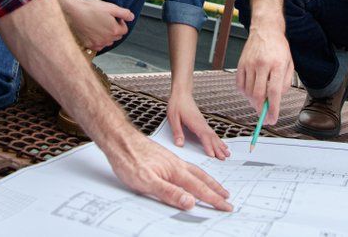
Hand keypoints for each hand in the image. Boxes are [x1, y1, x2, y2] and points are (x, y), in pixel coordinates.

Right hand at [67, 0, 133, 50]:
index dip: (120, 22)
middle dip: (114, 29)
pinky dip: (98, 40)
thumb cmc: (90, 8)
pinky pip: (98, 46)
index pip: (124, 30)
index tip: (114, 18)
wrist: (73, 12)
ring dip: (106, 35)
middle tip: (106, 20)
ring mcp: (98, 43)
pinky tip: (93, 32)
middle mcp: (107, 39)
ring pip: (107, 42)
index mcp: (114, 30)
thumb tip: (131, 17)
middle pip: (117, 37)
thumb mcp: (110, 7)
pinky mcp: (89, 45)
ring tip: (99, 25)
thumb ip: (123, 13)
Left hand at [105, 132, 232, 211]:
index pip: (199, 189)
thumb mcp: (147, 182)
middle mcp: (176, 164)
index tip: (226, 207)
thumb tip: (190, 202)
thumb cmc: (129, 159)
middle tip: (228, 198)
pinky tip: (191, 175)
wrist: (119, 139)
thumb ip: (169, 193)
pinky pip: (187, 167)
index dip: (213, 199)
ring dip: (208, 181)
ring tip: (216, 187)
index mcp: (175, 171)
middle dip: (216, 189)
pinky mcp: (164, 158)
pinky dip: (196, 174)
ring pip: (195, 172)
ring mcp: (171, 160)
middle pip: (201, 178)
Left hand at [167, 92, 229, 159]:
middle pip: (211, 137)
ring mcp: (203, 123)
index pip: (203, 136)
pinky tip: (221, 144)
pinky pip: (212, 133)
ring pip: (214, 136)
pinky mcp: (202, 123)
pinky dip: (218, 140)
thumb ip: (177, 132)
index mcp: (195, 122)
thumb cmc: (177, 104)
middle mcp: (201, 123)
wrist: (182, 94)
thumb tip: (179, 144)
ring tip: (227, 153)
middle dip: (218, 149)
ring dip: (220, 145)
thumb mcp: (173, 118)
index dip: (208, 146)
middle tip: (223, 158)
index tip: (212, 155)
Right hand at [235, 26, 292, 124]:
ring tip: (260, 103)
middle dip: (261, 110)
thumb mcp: (289, 64)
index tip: (272, 119)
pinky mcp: (241, 64)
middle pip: (258, 94)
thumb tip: (276, 100)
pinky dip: (244, 93)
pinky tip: (250, 93)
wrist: (265, 30)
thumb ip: (285, 83)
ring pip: (248, 92)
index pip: (274, 92)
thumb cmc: (279, 48)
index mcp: (277, 64)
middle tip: (264, 117)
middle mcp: (262, 64)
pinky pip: (240, 85)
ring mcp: (249, 64)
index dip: (272, 108)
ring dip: (253, 102)